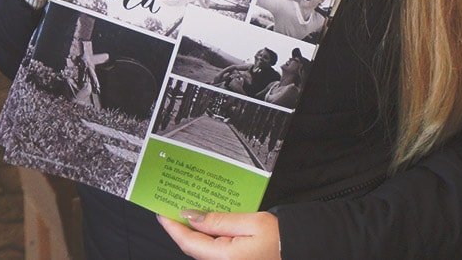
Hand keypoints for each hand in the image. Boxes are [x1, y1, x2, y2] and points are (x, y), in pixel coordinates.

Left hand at [158, 211, 281, 259]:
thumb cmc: (281, 239)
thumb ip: (219, 220)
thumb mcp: (251, 222)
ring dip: (192, 231)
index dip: (172, 227)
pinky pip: (212, 250)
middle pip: (192, 246)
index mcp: (225, 257)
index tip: (162, 212)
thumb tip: (191, 216)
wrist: (299, 251)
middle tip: (171, 206)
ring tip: (187, 210)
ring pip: (201, 249)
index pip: (188, 242)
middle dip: (180, 227)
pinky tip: (205, 222)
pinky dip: (205, 236)